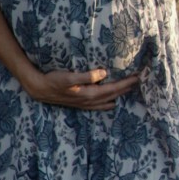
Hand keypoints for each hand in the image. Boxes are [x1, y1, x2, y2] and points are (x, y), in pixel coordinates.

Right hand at [22, 67, 138, 109]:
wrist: (40, 89)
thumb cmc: (53, 80)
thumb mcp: (69, 76)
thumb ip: (87, 76)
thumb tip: (104, 73)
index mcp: (89, 93)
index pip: (112, 88)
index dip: (124, 83)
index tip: (136, 77)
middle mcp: (89, 100)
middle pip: (112, 95)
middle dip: (125, 88)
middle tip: (138, 81)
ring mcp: (84, 103)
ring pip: (107, 100)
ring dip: (118, 95)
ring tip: (129, 90)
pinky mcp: (80, 103)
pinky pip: (98, 106)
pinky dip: (107, 104)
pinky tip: (111, 103)